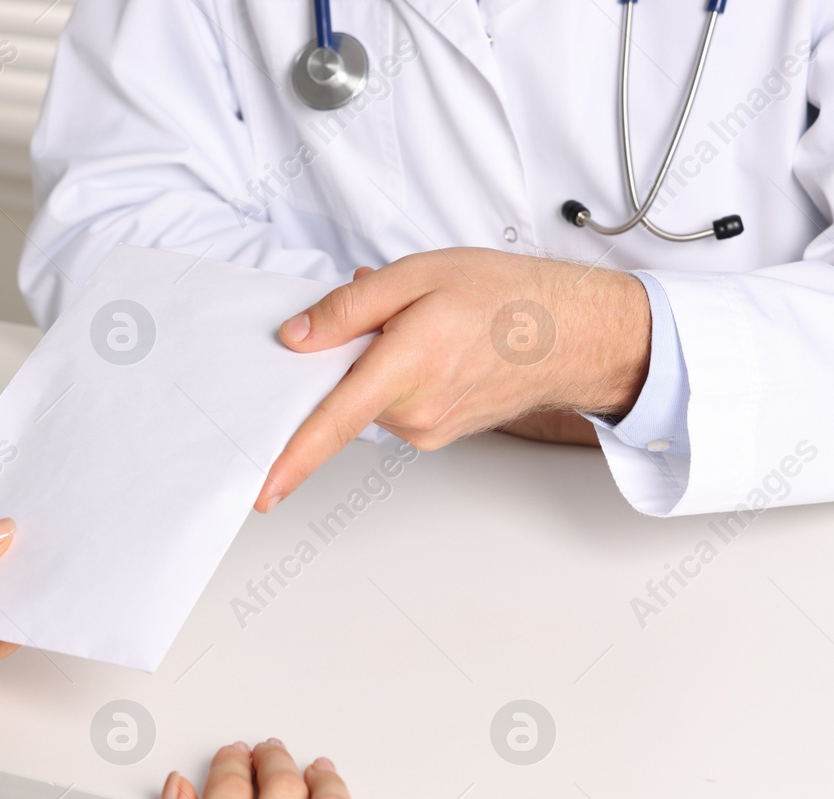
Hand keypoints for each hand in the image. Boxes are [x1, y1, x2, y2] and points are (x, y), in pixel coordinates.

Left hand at [256, 250, 650, 510]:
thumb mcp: (419, 275)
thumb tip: (298, 338)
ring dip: (376, 366)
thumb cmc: (506, 299)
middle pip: (343, 395)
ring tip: (424, 328)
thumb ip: (349, 308)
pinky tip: (432, 351)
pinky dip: (396, 379)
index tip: (263, 489)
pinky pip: (392, 407)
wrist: (570, 334)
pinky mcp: (435, 435)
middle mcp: (415, 411)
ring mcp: (426, 429)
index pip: (334, 421)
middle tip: (389, 315)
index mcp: (406, 367)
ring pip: (368, 399)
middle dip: (347, 357)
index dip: (294, 457)